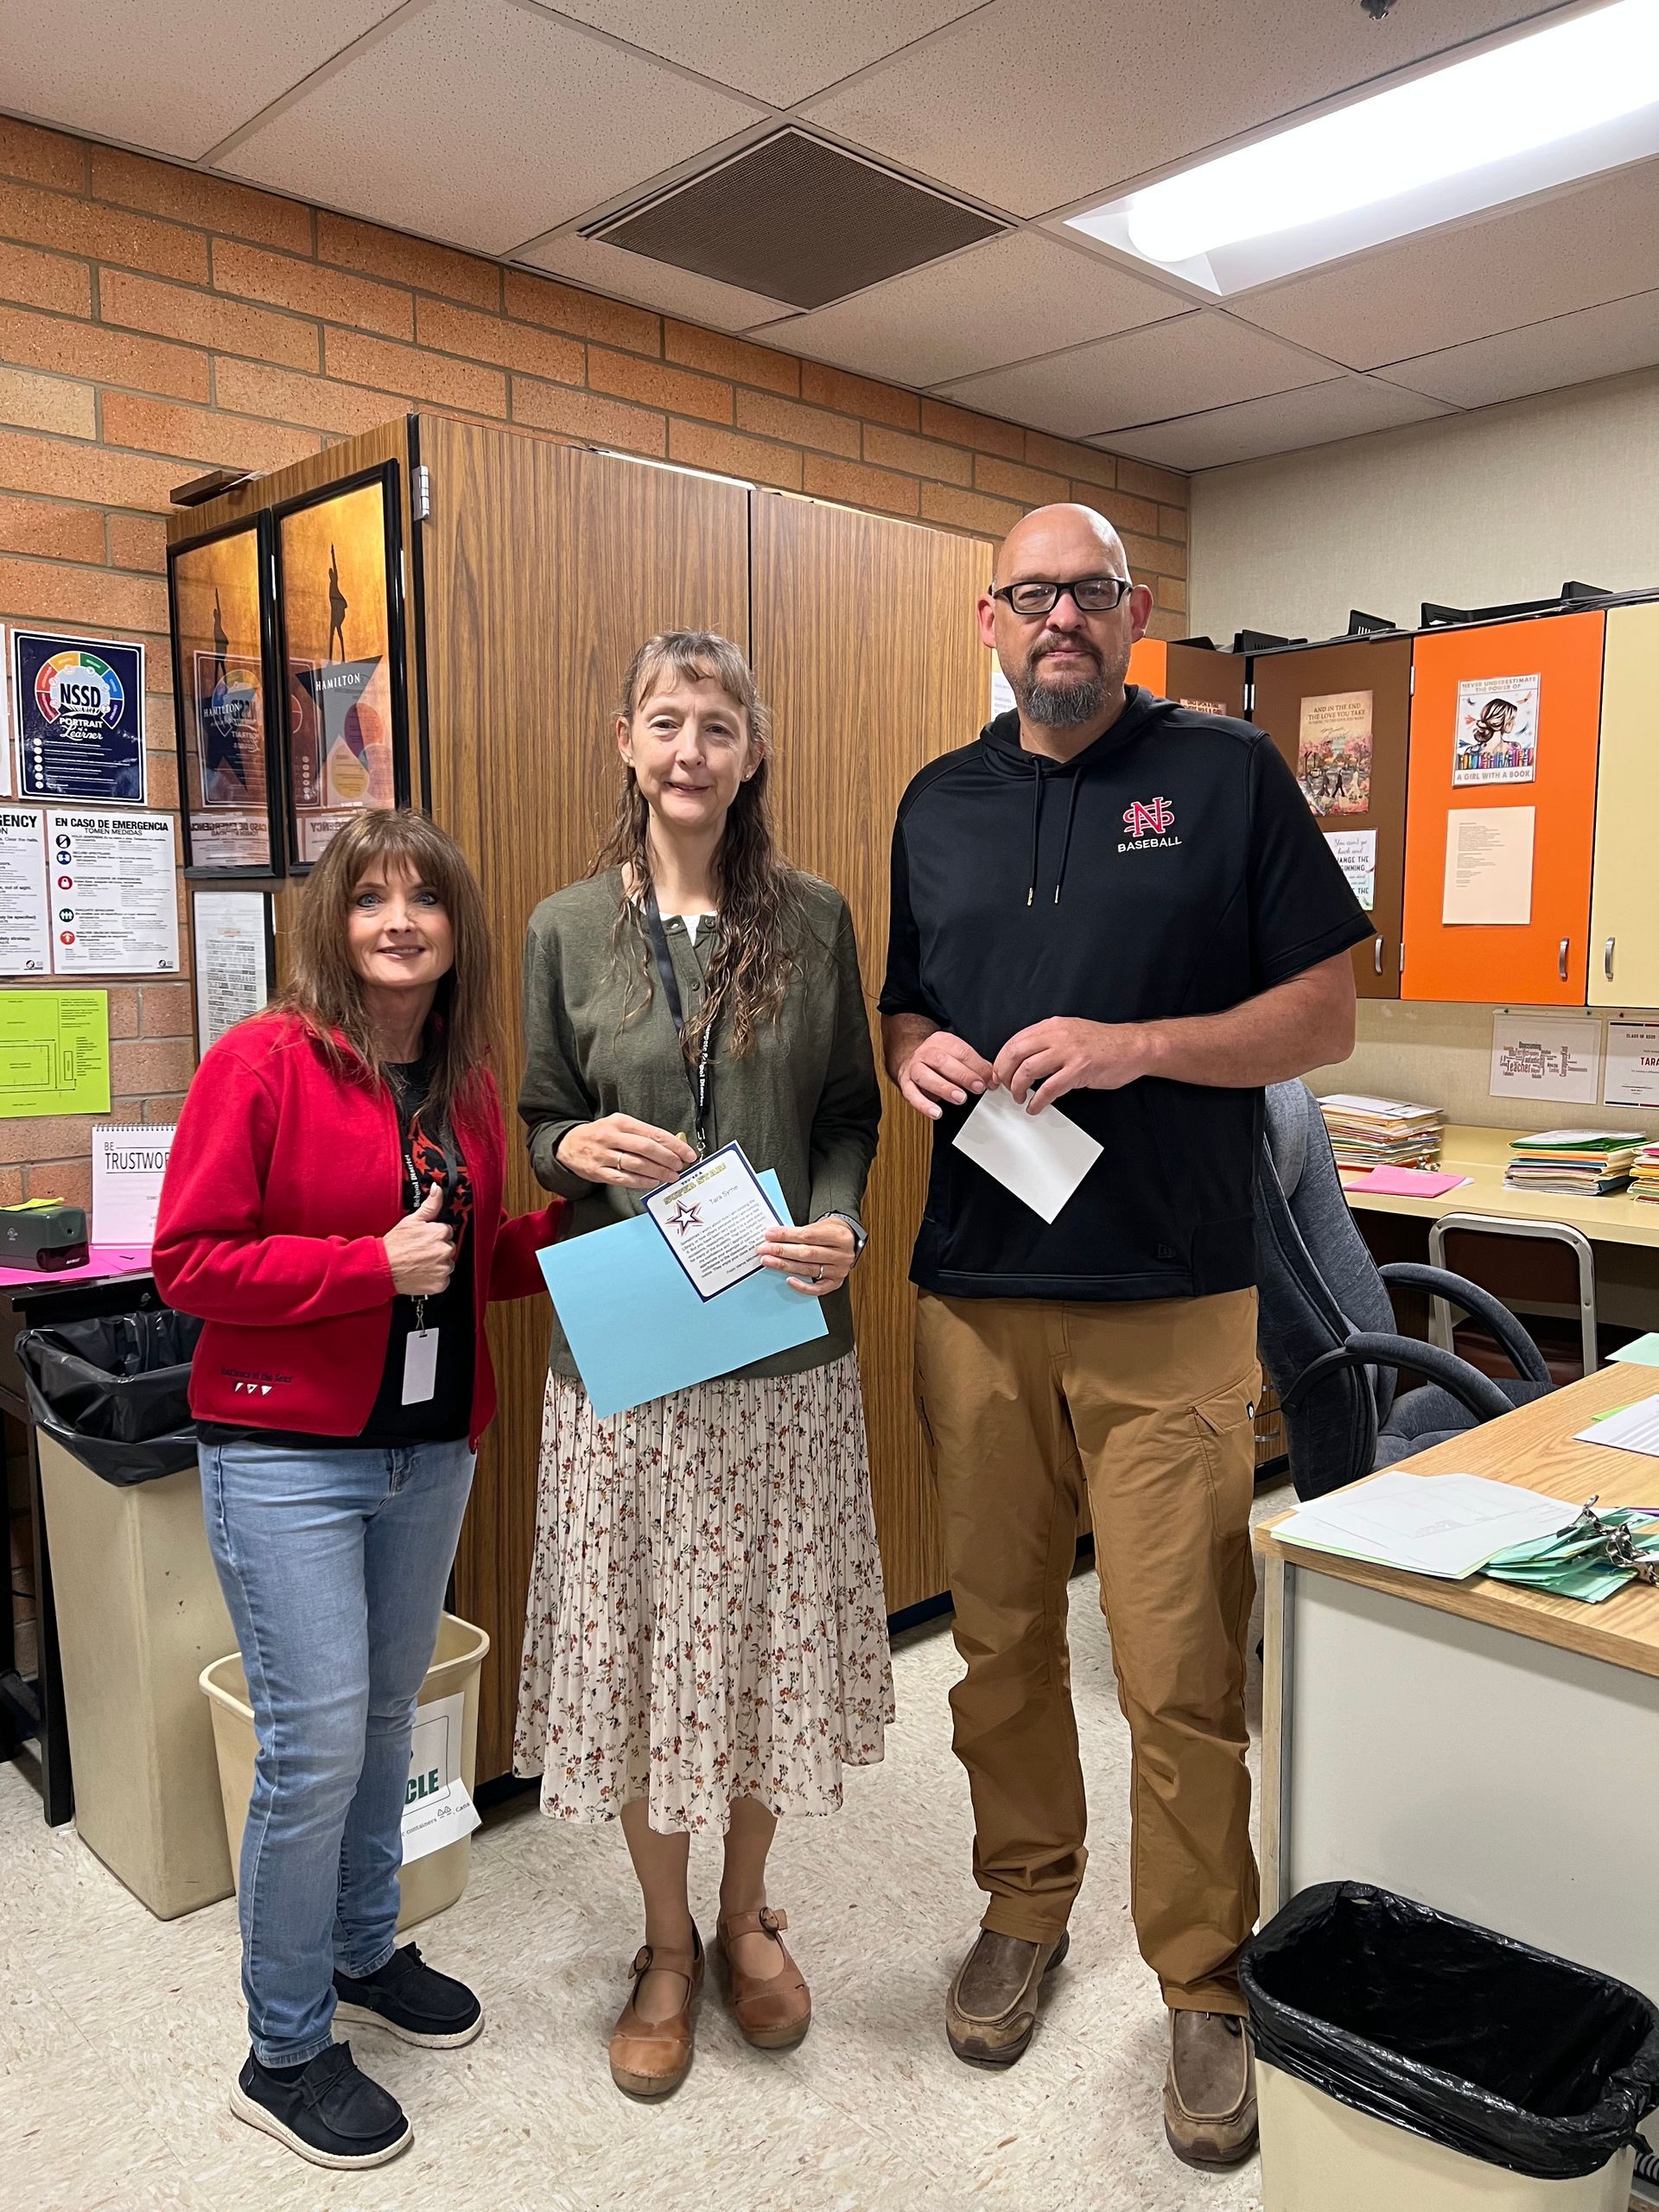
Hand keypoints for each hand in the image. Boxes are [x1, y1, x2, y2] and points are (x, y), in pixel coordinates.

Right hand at [383, 1182, 454, 1295]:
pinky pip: (444, 1279)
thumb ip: (430, 1205)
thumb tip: (438, 1189)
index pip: (446, 1231)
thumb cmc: (394, 1245)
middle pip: (448, 1247)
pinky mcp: (440, 1284)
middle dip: (437, 1249)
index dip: (434, 1235)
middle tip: (420, 1252)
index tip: (423, 1240)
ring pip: (447, 1264)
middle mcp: (445, 1250)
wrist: (382, 1268)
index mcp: (440, 1232)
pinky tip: (422, 1273)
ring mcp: (443, 1268)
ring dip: (437, 1264)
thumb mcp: (412, 1220)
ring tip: (420, 1263)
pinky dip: (435, 1278)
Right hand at [556, 1113, 698, 1190]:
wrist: (568, 1144)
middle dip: (668, 1159)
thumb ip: (642, 1134)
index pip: (653, 1133)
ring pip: (636, 1164)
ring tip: (671, 1176)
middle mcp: (611, 1137)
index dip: (674, 1145)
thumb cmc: (600, 1134)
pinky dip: (641, 1182)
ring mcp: (603, 1155)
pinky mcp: (597, 1171)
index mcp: (620, 1122)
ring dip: (658, 1172)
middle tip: (680, 1166)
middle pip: (646, 1148)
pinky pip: (623, 1178)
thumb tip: (671, 1146)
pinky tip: (653, 1182)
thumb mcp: (619, 1125)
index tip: (687, 1153)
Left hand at [758, 1215, 858, 1296]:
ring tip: (768, 1261)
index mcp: (840, 1236)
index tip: (769, 1234)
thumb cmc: (831, 1232)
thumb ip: (800, 1231)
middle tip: (764, 1249)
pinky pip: (817, 1289)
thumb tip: (774, 1237)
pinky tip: (788, 1280)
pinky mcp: (835, 1283)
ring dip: (785, 1265)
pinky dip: (801, 1286)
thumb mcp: (820, 1225)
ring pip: (808, 1269)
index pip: (808, 1235)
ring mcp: (839, 1271)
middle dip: (782, 1251)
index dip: (787, 1235)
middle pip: (807, 1253)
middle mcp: (842, 1255)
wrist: (848, 1241)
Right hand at [893, 1029, 995, 1120]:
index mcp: (942, 1041)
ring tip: (960, 1098)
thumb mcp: (958, 1055)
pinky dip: (923, 1105)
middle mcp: (925, 1052)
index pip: (961, 1051)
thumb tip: (991, 1079)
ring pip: (925, 1075)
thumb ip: (975, 1065)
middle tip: (977, 1088)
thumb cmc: (940, 1059)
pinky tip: (936, 1112)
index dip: (977, 1066)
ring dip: (944, 1088)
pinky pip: (911, 1094)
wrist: (911, 1057)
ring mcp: (914, 1067)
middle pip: (942, 1061)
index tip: (989, 1080)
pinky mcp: (905, 1083)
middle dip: (962, 1075)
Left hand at [994, 1018, 1149, 1112]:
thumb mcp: (1070, 1033)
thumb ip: (1047, 1042)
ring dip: (1018, 1088)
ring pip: (1028, 1070)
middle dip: (1004, 1074)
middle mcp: (1057, 1036)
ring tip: (1019, 1098)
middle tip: (1004, 1087)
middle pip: (1015, 1054)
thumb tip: (1023, 1058)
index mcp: (1052, 1026)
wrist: (1133, 1047)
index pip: (1015, 1041)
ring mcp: (1069, 1052)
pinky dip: (1038, 1101)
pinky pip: (1049, 1089)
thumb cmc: (1104, 1043)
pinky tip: (1035, 1107)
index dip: (1001, 1060)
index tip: (999, 1073)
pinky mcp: (1080, 1069)